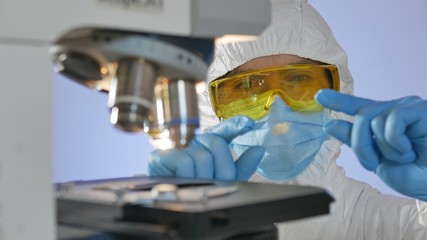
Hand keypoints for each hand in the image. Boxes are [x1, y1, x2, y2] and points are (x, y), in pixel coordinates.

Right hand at [148, 116, 264, 180]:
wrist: (166, 196)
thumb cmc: (199, 186)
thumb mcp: (224, 179)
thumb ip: (242, 165)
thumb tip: (260, 150)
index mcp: (212, 146)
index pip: (225, 130)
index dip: (236, 124)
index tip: (249, 123)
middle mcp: (197, 142)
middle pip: (218, 145)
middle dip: (221, 168)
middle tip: (215, 181)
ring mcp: (181, 148)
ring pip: (203, 157)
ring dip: (203, 176)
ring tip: (197, 184)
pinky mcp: (164, 156)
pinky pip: (185, 162)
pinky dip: (188, 175)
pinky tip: (184, 180)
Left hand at [315, 89, 426, 200]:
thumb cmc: (414, 174)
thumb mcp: (376, 159)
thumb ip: (355, 140)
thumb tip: (330, 124)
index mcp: (383, 122)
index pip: (357, 107)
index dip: (338, 100)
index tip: (319, 96)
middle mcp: (394, 111)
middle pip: (360, 116)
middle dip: (360, 144)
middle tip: (373, 163)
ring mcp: (407, 108)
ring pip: (372, 119)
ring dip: (384, 148)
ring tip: (405, 156)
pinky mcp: (420, 110)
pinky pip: (392, 120)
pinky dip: (396, 142)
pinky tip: (411, 150)